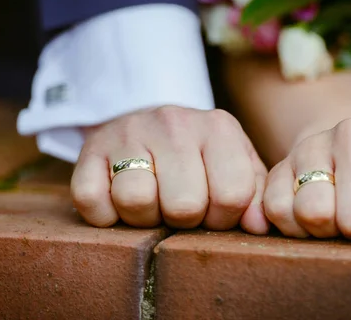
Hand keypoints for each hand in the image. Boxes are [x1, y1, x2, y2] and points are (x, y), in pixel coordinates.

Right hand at [71, 106, 268, 233]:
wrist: (146, 123)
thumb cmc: (198, 155)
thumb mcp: (235, 164)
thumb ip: (255, 194)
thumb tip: (259, 228)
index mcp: (218, 128)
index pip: (232, 195)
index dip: (222, 218)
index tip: (212, 210)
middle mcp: (174, 123)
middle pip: (184, 205)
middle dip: (182, 219)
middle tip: (177, 206)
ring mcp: (129, 132)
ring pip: (136, 201)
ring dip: (143, 217)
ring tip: (151, 200)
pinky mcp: (90, 149)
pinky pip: (91, 201)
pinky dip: (104, 215)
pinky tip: (118, 200)